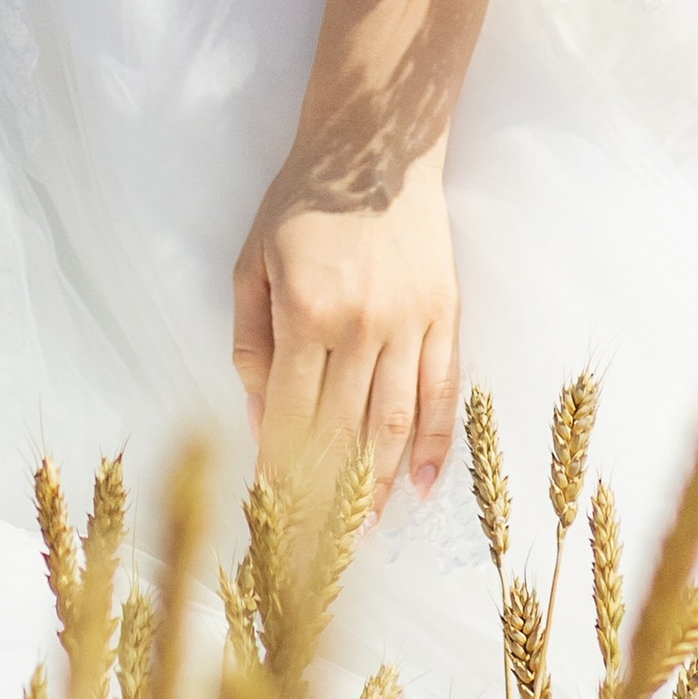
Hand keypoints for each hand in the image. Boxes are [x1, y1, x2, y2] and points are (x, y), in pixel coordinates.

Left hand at [232, 133, 462, 508]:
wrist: (375, 146)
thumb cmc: (300, 205)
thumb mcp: (251, 266)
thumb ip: (252, 347)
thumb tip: (263, 423)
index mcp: (306, 313)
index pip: (293, 417)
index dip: (283, 474)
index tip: (275, 519)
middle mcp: (362, 325)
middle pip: (344, 432)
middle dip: (328, 498)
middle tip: (316, 552)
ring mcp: (411, 322)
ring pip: (394, 423)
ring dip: (378, 486)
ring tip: (363, 535)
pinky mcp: (445, 314)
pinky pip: (442, 392)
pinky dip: (433, 444)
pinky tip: (421, 486)